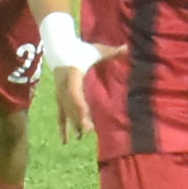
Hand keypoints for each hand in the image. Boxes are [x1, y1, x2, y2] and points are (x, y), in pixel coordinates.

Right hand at [36, 10, 114, 139]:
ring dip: (73, 124)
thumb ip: (112, 51)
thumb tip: (128, 47)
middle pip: (71, 106)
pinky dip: (62, 127)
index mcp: (72, 75)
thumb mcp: (96, 50)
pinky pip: (60, 114)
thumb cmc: (80, 49)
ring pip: (66, 111)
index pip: (75, 94)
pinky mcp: (59, 97)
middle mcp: (64, 87)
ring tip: (80, 138)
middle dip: (78, 119)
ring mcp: (60, 93)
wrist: (59, 47)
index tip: (85, 118)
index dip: (80, 107)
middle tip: (88, 131)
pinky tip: (65, 141)